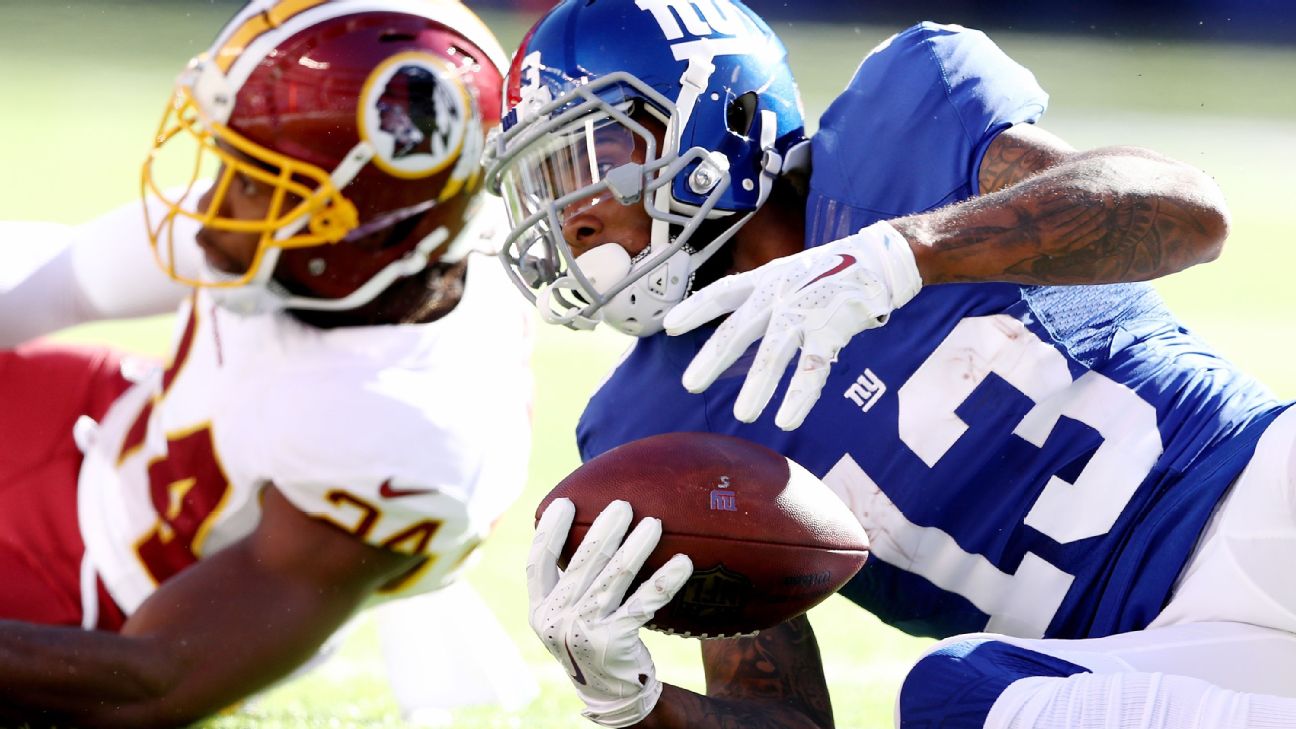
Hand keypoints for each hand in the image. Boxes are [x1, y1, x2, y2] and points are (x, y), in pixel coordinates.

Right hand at [527, 499, 693, 727]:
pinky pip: (644, 603)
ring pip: (614, 579)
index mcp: (541, 610)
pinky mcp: (614, 642)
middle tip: (623, 505)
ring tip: (654, 523)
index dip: (549, 531)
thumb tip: (589, 530)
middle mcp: (557, 620)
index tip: (565, 502)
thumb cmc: (592, 639)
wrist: (611, 692)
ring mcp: (584, 632)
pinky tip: (683, 562)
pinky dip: (665, 580)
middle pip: (582, 564)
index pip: (538, 564)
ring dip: (636, 547)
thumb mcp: (568, 616)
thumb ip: (569, 584)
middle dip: (604, 530)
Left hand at [663, 220, 920, 430]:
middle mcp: (780, 293)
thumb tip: (733, 331)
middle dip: (713, 358)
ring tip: (743, 414)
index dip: (696, 308)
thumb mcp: (788, 274)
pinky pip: (813, 368)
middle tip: (691, 385)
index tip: (670, 326)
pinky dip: (799, 395)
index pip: (723, 292)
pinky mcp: (833, 328)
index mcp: (767, 279)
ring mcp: (806, 311)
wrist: (880, 259)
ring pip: (775, 353)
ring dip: (758, 385)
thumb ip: (763, 299)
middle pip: (739, 328)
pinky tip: (786, 419)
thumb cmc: (831, 271)